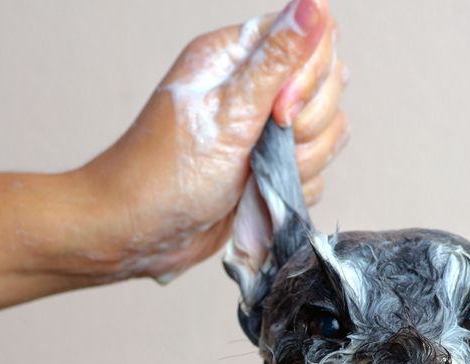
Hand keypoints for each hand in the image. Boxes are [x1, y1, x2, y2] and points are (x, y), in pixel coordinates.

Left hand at [72, 0, 347, 282]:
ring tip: (256, 175)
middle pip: (328, 87)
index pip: (311, 37)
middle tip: (263, 145)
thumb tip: (313, 4)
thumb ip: (278, 60)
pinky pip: (316, 172)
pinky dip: (293, 188)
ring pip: (328, 132)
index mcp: (237, 57)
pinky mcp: (272, 168)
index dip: (310, 76)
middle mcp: (255, 89)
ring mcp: (266, 131)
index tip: (280, 110)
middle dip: (307, 125)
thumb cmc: (165, 174)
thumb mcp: (228, 112)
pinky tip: (258, 194)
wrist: (141, 234)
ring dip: (302, 161)